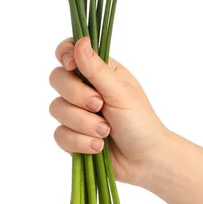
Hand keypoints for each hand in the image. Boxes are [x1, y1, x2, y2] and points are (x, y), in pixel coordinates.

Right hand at [49, 36, 168, 187]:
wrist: (146, 161)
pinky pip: (59, 134)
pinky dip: (79, 142)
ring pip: (56, 108)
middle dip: (77, 95)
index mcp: (98, 71)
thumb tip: (80, 42)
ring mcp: (75, 112)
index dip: (65, 55)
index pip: (69, 51)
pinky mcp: (71, 135)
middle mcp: (84, 88)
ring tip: (105, 132)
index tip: (72, 66)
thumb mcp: (121, 93)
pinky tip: (98, 147)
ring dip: (83, 123)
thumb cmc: (141, 122)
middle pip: (57, 78)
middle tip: (99, 105)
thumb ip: (97, 69)